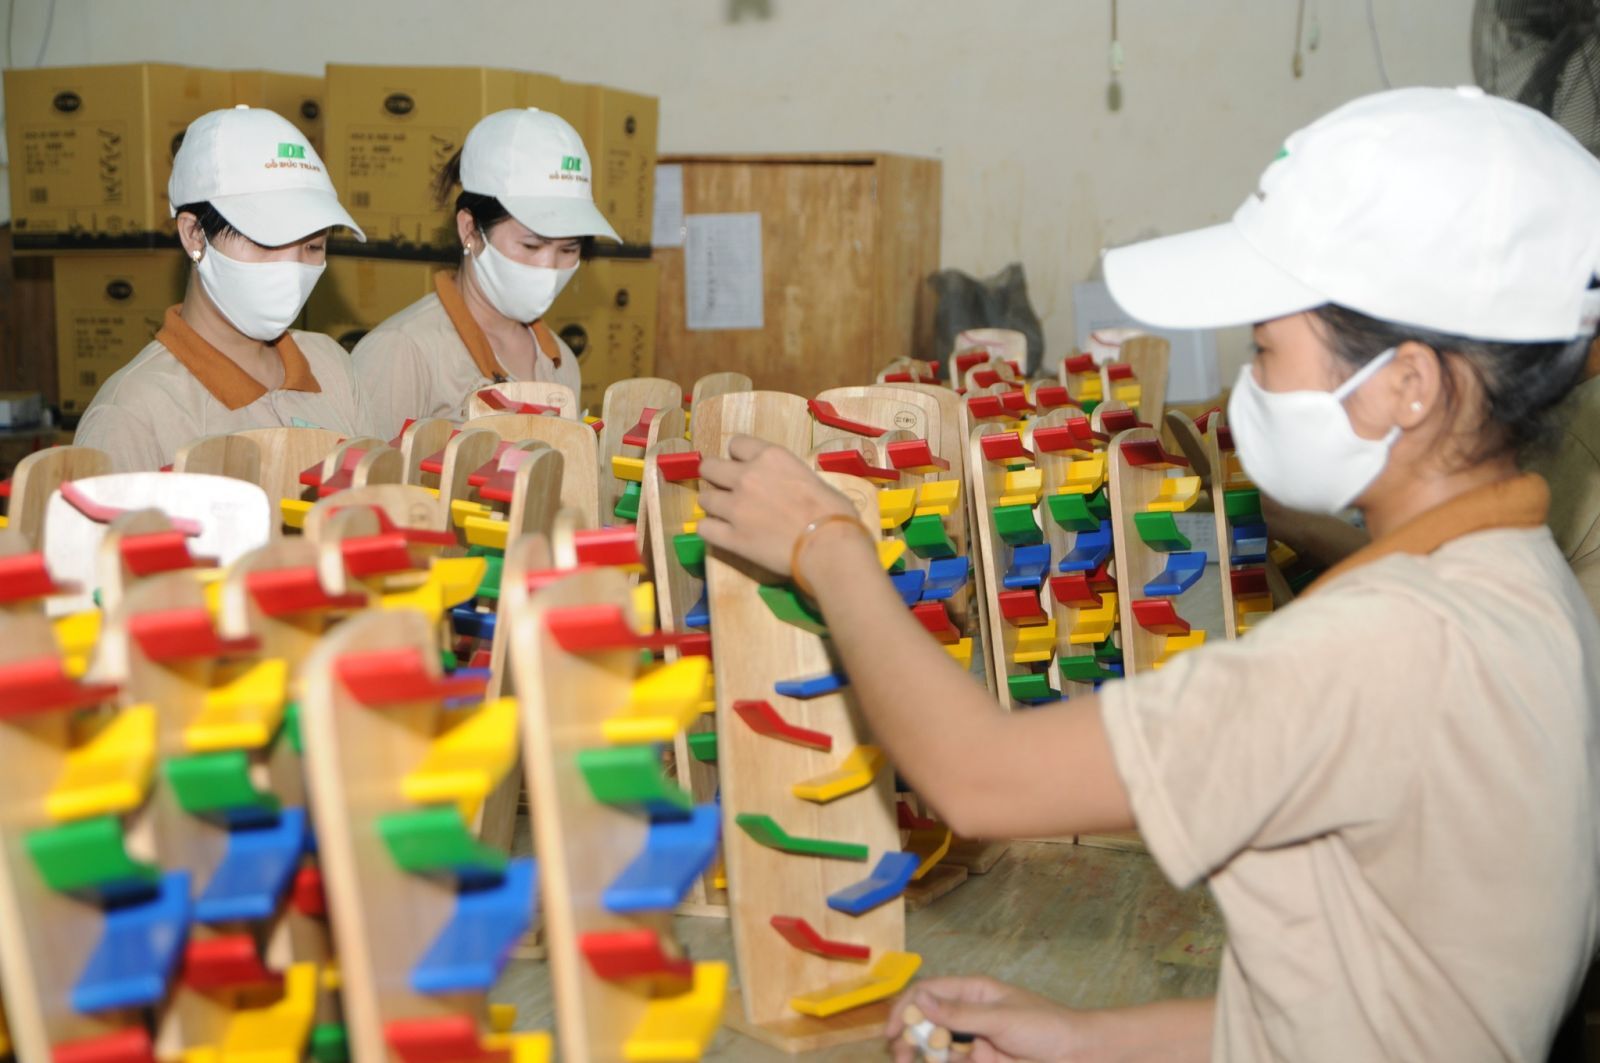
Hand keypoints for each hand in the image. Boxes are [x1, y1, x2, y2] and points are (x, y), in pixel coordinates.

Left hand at [697, 435, 858, 577]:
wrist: (828, 546)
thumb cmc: (834, 513)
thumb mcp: (814, 479)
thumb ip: (790, 477)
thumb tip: (790, 488)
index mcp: (770, 457)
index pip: (737, 443)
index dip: (739, 456)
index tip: (745, 466)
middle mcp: (747, 477)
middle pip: (710, 467)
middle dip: (715, 476)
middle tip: (726, 488)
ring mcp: (735, 507)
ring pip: (704, 498)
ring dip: (714, 505)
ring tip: (726, 515)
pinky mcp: (730, 536)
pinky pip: (704, 528)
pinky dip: (711, 530)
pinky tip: (722, 534)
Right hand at [887, 976, 1090, 1062]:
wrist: (1078, 1056)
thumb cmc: (1045, 1027)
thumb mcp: (1001, 1018)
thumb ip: (960, 1013)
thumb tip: (920, 999)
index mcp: (973, 992)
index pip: (928, 992)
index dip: (905, 1008)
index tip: (892, 1031)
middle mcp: (969, 1015)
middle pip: (927, 1023)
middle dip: (910, 1038)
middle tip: (901, 1057)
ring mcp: (974, 1041)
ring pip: (938, 1049)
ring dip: (927, 1057)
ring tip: (923, 1062)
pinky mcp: (982, 1062)